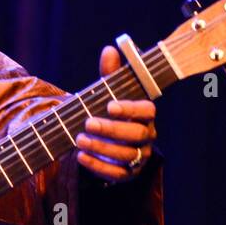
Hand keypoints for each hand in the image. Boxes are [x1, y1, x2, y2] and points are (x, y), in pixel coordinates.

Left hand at [74, 45, 157, 183]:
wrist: (106, 139)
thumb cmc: (110, 111)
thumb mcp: (108, 92)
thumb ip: (110, 74)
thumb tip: (110, 50)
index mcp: (145, 114)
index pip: (147, 111)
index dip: (130, 108)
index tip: (110, 105)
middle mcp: (146, 135)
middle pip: (136, 134)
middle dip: (111, 129)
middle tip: (87, 123)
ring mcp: (138, 156)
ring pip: (126, 155)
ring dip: (101, 148)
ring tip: (79, 139)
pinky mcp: (127, 173)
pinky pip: (116, 174)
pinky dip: (97, 166)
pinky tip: (80, 156)